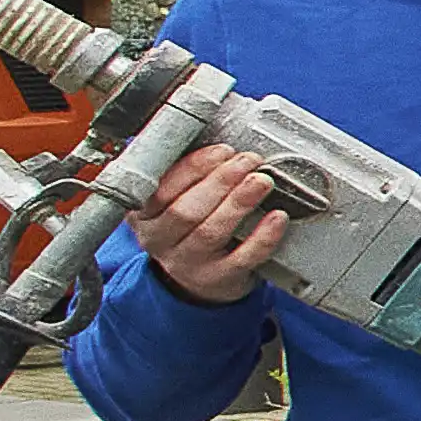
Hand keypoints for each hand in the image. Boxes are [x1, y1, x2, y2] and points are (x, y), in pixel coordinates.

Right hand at [126, 139, 291, 301]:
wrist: (199, 280)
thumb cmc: (189, 228)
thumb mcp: (173, 200)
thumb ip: (186, 174)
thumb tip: (219, 140)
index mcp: (143, 214)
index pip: (160, 189)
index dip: (193, 167)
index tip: (223, 151)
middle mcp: (159, 240)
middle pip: (186, 210)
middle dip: (221, 181)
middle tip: (249, 161)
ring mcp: (188, 263)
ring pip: (211, 232)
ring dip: (239, 202)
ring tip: (262, 181)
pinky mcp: (218, 279)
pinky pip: (242, 258)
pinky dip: (262, 237)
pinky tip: (277, 217)